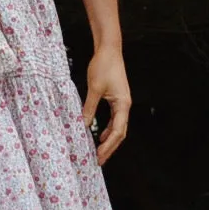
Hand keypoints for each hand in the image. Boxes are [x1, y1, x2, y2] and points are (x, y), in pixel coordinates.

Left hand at [82, 45, 130, 164]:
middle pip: (120, 133)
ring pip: (118, 127)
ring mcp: (122, 102)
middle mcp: (125, 105)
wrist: (109, 49)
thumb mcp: (94, 89)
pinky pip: (114, 119)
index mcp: (123, 104)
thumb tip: (83, 125)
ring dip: (109, 140)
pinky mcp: (116, 98)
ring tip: (98, 152)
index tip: (99, 157)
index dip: (108, 146)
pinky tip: (99, 134)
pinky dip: (107, 129)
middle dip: (110, 148)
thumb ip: (89, 108)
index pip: (118, 132)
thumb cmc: (103, 66)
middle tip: (98, 160)